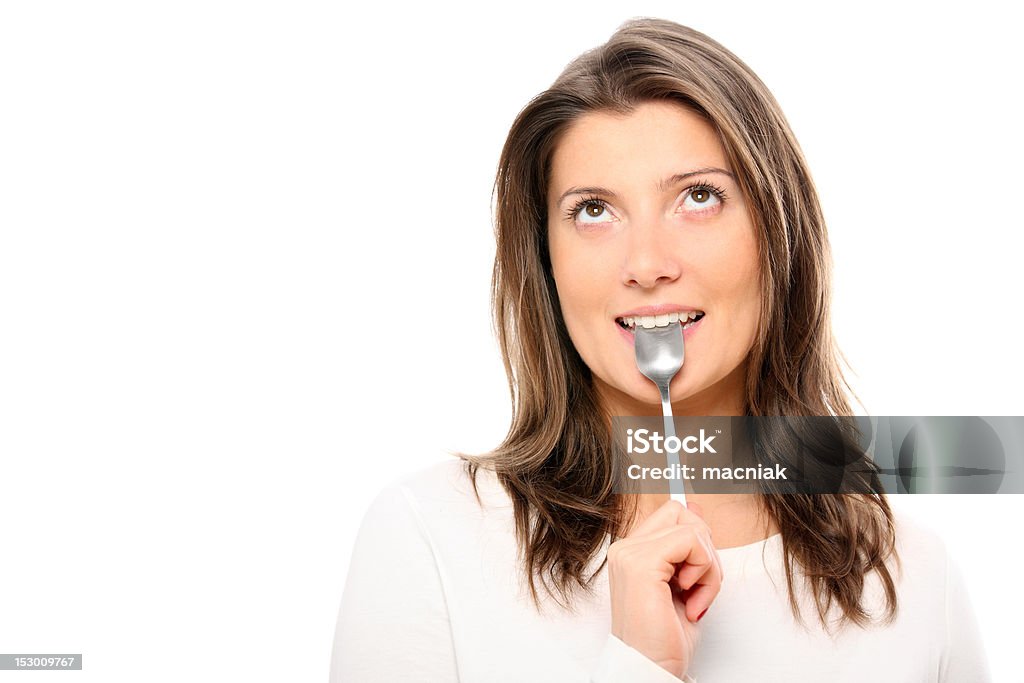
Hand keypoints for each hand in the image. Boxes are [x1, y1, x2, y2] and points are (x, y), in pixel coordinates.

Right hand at [606, 499, 722, 677]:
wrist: (651, 669)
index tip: (700, 570)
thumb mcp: (685, 583)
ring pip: (693, 529)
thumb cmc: (665, 638)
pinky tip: (691, 599)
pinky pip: (692, 542)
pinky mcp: (641, 564)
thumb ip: (686, 546)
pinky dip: (705, 573)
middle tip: (698, 588)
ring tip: (694, 598)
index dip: (697, 536)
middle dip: (705, 550)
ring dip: (708, 568)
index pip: (673, 513)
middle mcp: (625, 549)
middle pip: (683, 514)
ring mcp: (629, 554)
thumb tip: (695, 507)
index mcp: (631, 552)